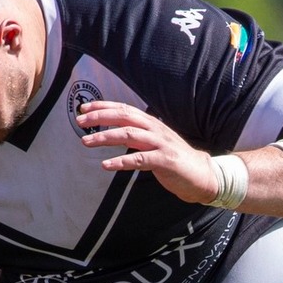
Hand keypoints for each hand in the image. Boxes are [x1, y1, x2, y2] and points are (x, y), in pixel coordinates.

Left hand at [79, 101, 215, 203]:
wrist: (202, 175)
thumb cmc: (174, 160)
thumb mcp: (154, 143)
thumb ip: (137, 136)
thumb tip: (114, 132)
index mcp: (151, 123)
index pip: (124, 109)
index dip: (103, 107)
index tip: (84, 108)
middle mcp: (155, 129)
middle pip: (124, 117)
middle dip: (100, 117)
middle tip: (80, 122)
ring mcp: (160, 144)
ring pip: (129, 135)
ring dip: (105, 137)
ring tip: (86, 142)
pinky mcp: (164, 161)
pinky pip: (139, 159)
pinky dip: (121, 161)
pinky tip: (106, 165)